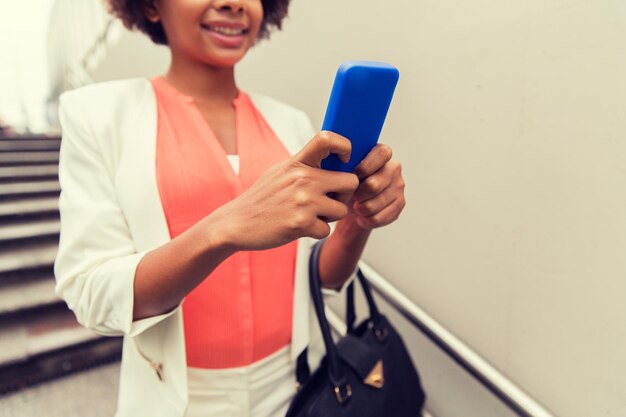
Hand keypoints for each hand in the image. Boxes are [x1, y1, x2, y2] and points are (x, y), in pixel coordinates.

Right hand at [207, 131, 359, 250]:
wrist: (236, 223)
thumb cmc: (263, 198)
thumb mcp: (281, 172)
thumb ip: (306, 165)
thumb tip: (334, 159)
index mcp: (298, 162)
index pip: (328, 139)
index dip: (345, 147)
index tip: (343, 160)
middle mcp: (303, 178)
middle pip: (351, 182)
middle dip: (344, 194)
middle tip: (329, 200)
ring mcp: (303, 201)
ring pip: (342, 210)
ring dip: (330, 217)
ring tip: (310, 215)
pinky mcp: (301, 224)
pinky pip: (326, 230)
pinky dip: (316, 232)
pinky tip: (300, 227)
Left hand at [347, 144, 405, 229]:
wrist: (355, 205)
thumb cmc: (348, 183)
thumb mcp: (344, 172)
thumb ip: (346, 167)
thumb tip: (342, 172)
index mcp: (381, 154)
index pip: (382, 153)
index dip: (367, 166)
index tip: (354, 175)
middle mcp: (393, 168)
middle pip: (373, 185)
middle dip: (357, 195)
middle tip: (352, 196)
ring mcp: (398, 186)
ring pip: (373, 205)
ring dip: (360, 209)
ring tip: (356, 207)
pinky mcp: (399, 204)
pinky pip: (377, 218)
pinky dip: (366, 220)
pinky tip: (363, 216)